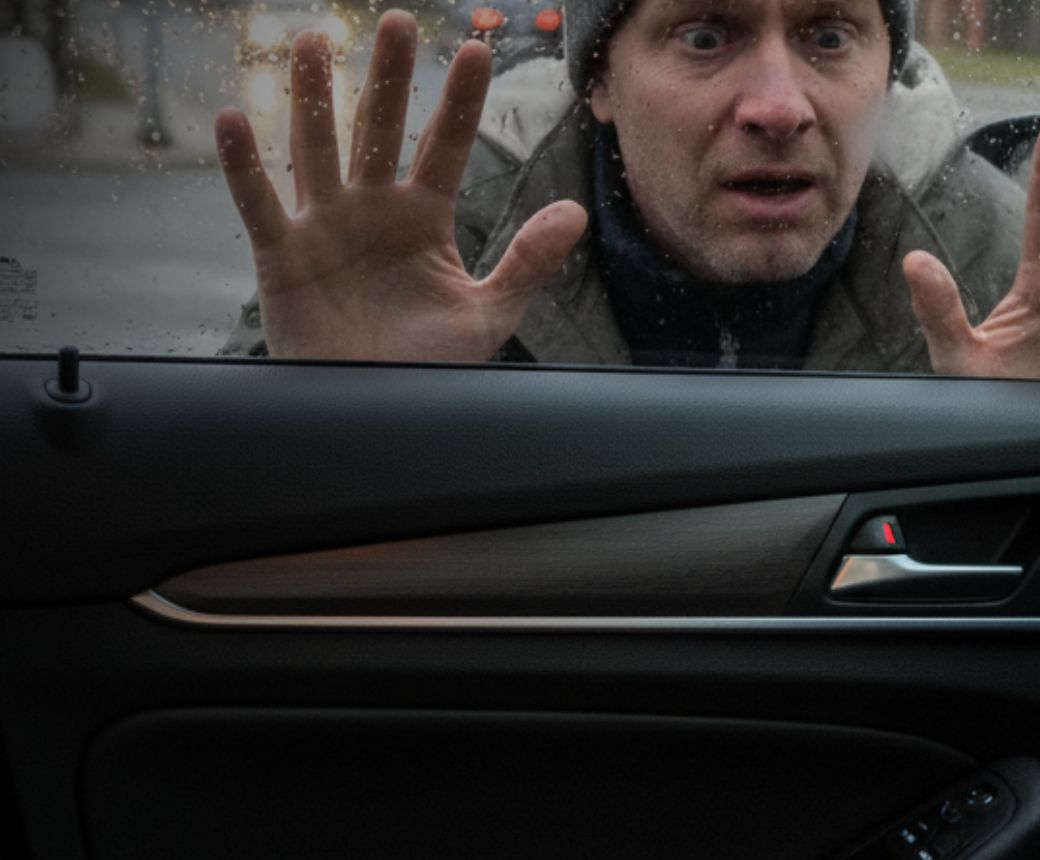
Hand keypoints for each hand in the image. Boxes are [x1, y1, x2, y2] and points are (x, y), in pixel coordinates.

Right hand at [216, 12, 586, 361]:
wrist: (374, 411)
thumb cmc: (428, 365)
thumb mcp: (488, 314)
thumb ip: (528, 261)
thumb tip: (575, 210)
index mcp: (424, 218)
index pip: (447, 147)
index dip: (461, 101)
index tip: (479, 50)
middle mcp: (373, 209)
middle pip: (381, 131)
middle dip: (389, 78)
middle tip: (398, 22)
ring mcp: (324, 226)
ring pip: (317, 148)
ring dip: (315, 97)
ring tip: (317, 41)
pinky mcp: (281, 255)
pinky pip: (259, 203)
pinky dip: (244, 165)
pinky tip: (233, 117)